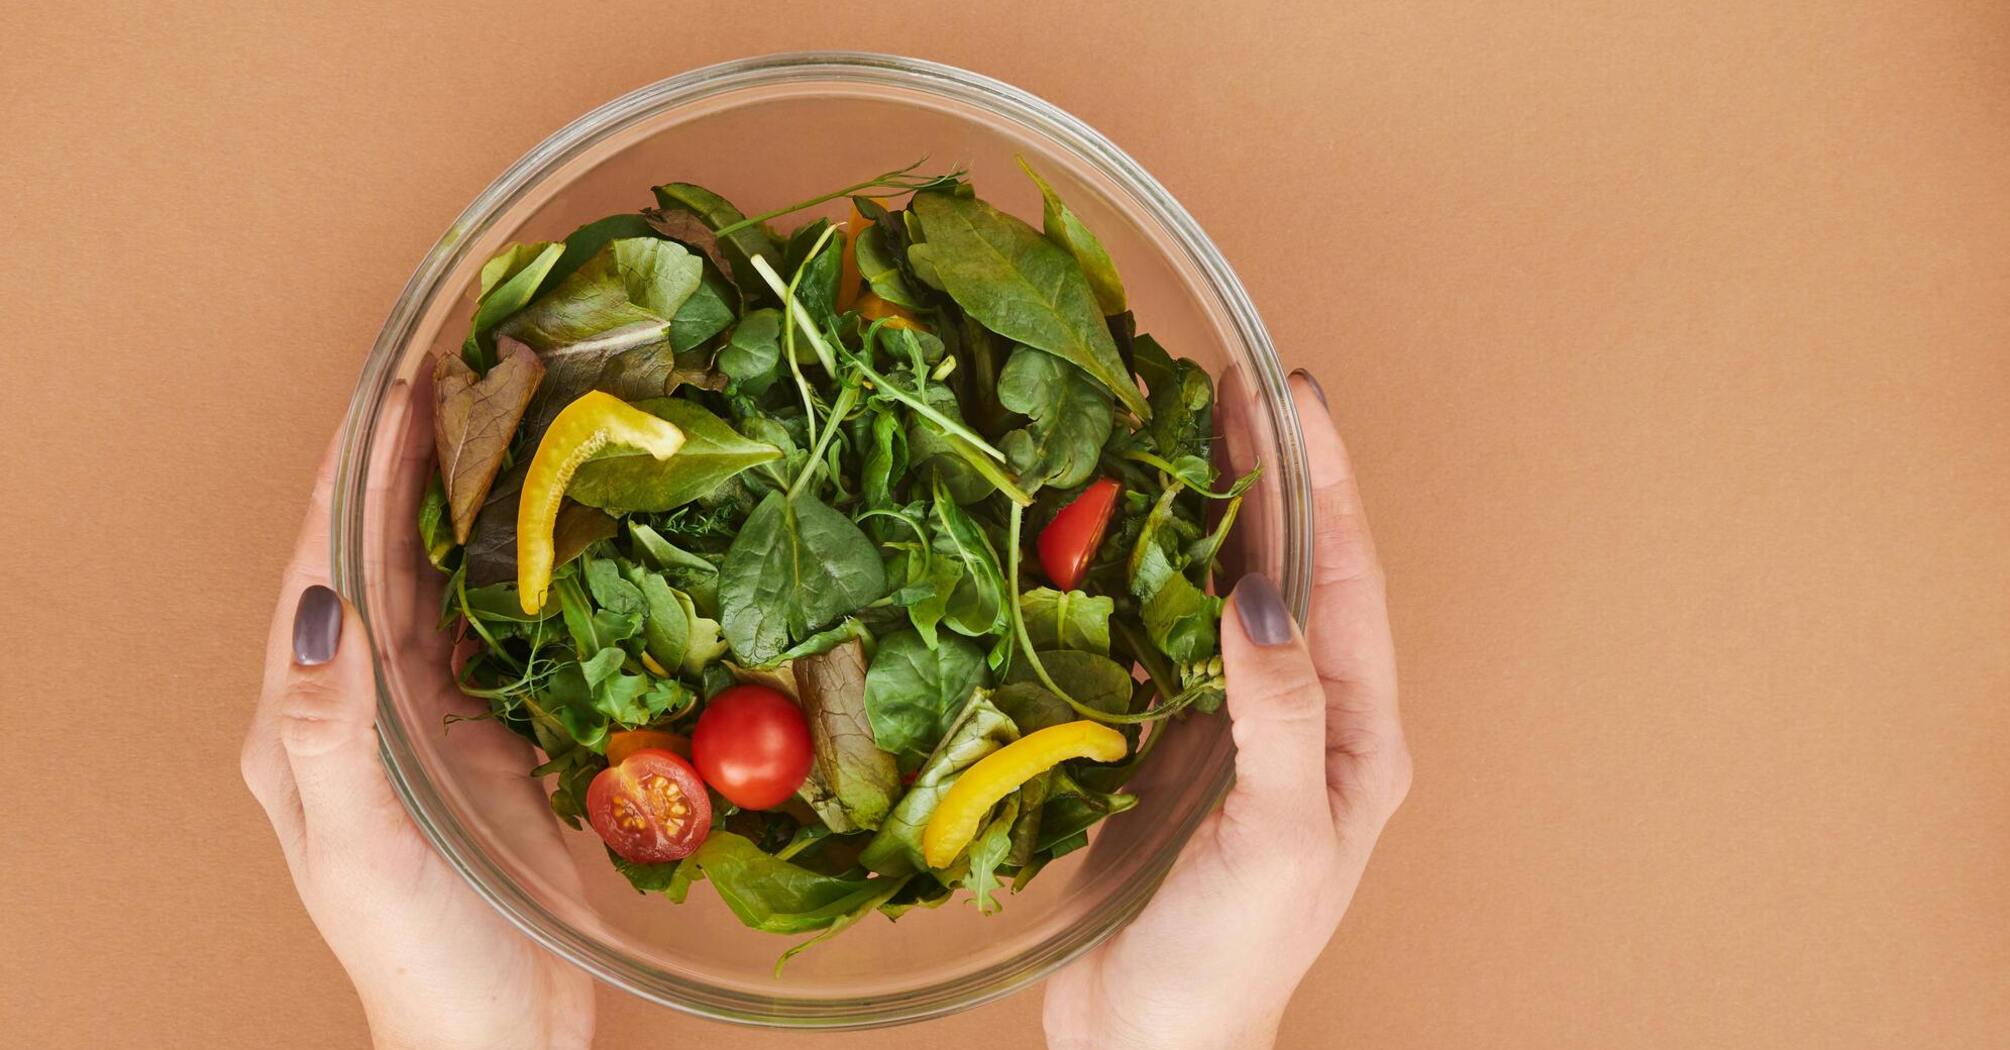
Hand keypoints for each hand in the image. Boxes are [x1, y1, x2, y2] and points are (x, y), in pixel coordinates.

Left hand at [241, 388, 594, 1049]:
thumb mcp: (364, 851)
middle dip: (406, 463)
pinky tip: (545, 520)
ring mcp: (420, 716)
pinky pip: (492, 629)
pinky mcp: (483, 735)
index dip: (352, 476)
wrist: (498, 1034)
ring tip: (500, 417)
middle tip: (457, 374)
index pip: (319, 569)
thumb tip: (318, 606)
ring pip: (434, 580)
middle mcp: (355, 703)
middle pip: (374, 556)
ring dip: (459, 499)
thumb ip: (332, 732)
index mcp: (302, 723)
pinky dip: (513, 566)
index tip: (392, 392)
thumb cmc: (421, 958)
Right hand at [1044, 371, 1411, 1049]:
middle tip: (1228, 385)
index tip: (1292, 395)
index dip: (1321, 481)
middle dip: (1269, 474)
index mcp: (1356, 735)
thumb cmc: (1232, 961)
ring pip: (1229, 594)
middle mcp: (1306, 719)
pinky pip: (1165, 642)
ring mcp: (1238, 730)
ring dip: (1207, 515)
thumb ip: (1276, 715)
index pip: (1344, 578)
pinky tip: (1118, 537)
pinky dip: (1147, 580)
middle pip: (1292, 568)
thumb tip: (1262, 596)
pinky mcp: (1172, 749)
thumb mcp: (1275, 836)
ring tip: (1175, 433)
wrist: (1155, 1048)